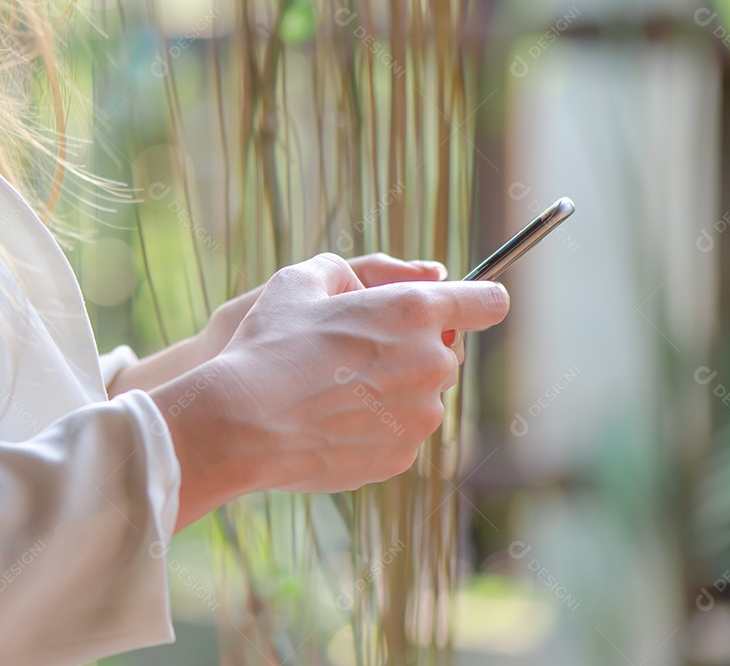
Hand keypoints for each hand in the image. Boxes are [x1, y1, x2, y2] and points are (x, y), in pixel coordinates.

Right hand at [149, 253, 508, 530]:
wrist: (240, 423)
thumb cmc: (267, 345)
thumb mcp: (299, 281)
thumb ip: (350, 272)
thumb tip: (376, 284)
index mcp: (414, 311)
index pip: (488, 301)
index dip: (477, 301)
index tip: (465, 307)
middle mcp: (430, 364)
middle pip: (449, 352)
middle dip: (416, 348)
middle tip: (360, 349)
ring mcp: (420, 416)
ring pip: (424, 396)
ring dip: (395, 389)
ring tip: (335, 389)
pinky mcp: (402, 457)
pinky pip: (401, 434)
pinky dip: (378, 426)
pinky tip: (332, 420)